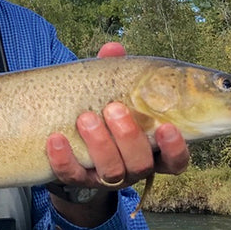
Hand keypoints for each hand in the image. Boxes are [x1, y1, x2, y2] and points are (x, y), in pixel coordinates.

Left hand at [45, 42, 190, 224]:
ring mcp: (105, 178)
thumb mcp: (111, 93)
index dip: (175, 148)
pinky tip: (55, 139)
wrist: (71, 145)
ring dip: (100, 144)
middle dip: (129, 137)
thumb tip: (113, 49)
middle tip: (113, 108)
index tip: (168, 127)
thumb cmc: (102, 112)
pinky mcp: (77, 180)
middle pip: (140, 164)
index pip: (175, 160)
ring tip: (85, 118)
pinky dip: (63, 159)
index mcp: (150, 149)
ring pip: (111, 173)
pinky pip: (71, 176)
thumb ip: (115, 74)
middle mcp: (132, 168)